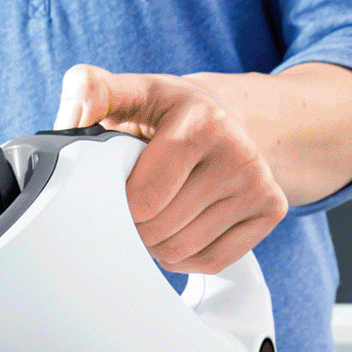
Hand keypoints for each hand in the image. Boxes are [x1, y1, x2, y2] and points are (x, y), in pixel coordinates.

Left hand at [54, 63, 288, 273]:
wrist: (229, 117)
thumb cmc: (168, 112)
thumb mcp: (132, 92)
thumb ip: (92, 89)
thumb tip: (79, 108)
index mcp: (202, 122)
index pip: (143, 200)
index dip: (117, 203)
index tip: (118, 184)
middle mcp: (240, 152)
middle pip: (159, 230)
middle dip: (136, 224)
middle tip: (138, 200)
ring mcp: (260, 183)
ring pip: (181, 250)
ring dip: (157, 242)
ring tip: (159, 210)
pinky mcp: (272, 209)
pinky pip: (212, 261)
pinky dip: (185, 257)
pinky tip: (182, 226)